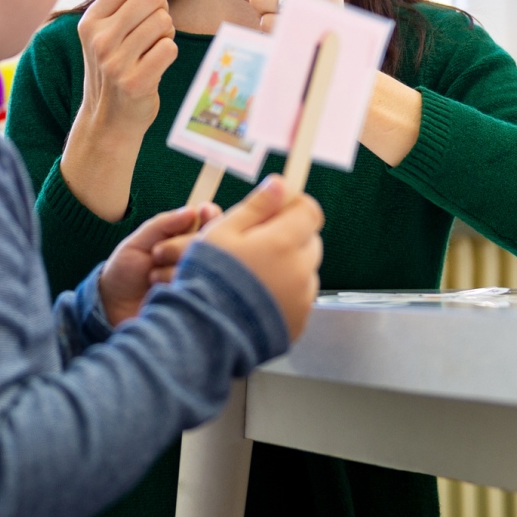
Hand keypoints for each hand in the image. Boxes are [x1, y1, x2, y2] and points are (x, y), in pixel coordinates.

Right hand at [76, 0, 182, 131]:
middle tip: (150, 32)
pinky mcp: (134, 80)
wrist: (107, 121)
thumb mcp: (116, 31)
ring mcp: (114, 60)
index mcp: (91, 19)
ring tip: (148, 52)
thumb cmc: (116, 69)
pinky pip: (169, 49)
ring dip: (165, 35)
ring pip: (163, 22)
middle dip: (161, 11)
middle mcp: (98, 37)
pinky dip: (168, 55)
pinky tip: (153, 67)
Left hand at [100, 202, 220, 325]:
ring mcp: (200, 282)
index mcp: (186, 240)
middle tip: (157, 254)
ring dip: (175, 268)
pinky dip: (177, 284)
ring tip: (152, 278)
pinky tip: (161, 289)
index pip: (211, 222)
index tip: (205, 211)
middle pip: (212, 242)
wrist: (113, 308)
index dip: (211, 216)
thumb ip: (163, 224)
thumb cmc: (125, 271)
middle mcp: (198, 260)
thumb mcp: (138, 243)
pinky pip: (199, 288)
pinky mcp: (197, 303)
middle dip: (183, 244)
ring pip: (205, 265)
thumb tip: (192, 211)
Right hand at [200, 176, 324, 340]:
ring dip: (288, 267)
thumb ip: (256, 207)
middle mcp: (301, 270)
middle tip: (258, 244)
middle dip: (289, 237)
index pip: (309, 211)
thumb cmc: (209, 279)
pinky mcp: (299, 321)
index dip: (293, 206)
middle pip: (309, 241)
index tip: (276, 210)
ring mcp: (302, 298)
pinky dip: (285, 294)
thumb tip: (279, 184)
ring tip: (254, 275)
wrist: (207, 332)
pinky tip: (257, 297)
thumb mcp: (223, 232)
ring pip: (305, 271)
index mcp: (283, 243)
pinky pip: (299, 298)